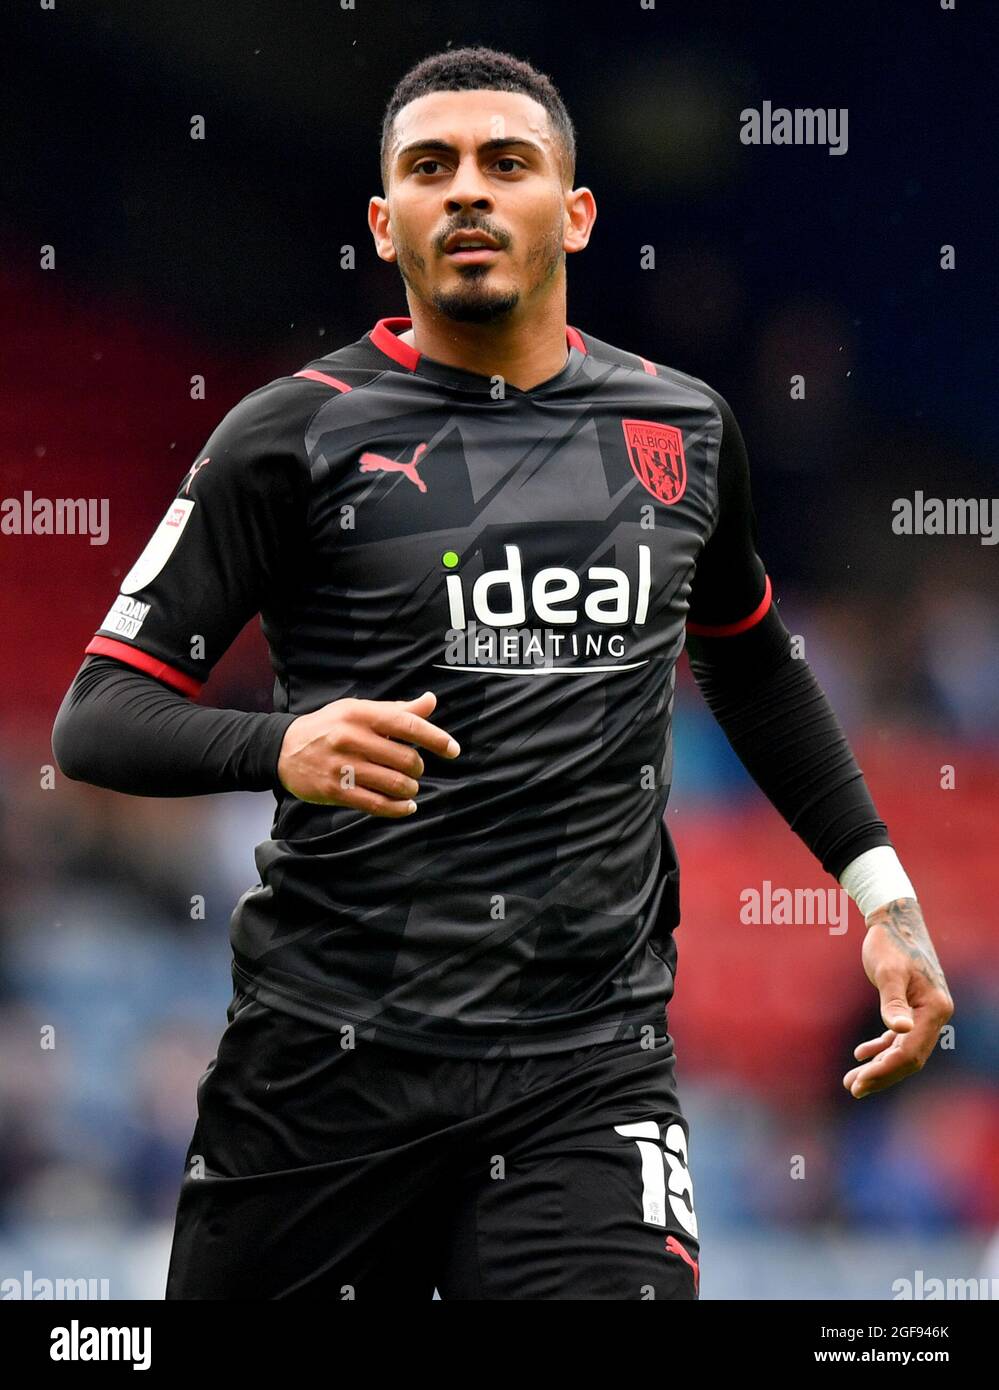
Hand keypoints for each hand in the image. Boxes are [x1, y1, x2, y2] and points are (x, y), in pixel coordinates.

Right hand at [276, 690, 459, 816]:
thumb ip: (396, 709)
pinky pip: (377, 804)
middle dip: (418, 768)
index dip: (435, 738)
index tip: (453, 750)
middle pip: (405, 759)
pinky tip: (406, 806)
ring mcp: (342, 766)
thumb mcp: (358, 710)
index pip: (407, 725)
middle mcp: (351, 738)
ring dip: (410, 789)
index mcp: (360, 714)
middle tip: (415, 769)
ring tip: (409, 787)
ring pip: (394, 784)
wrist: (283, 749)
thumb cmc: (329, 726)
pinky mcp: (336, 791)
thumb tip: (431, 701)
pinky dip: (398, 808)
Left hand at [843, 897, 953, 1098]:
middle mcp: (935, 1014)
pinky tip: (861, 1054)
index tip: (858, 1084)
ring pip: (904, 1050)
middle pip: (910, 1057)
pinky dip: (882, 1047)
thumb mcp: (887, 971)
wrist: (895, 919)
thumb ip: (893, 1002)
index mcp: (934, 1009)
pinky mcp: (914, 1007)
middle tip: (851, 1088)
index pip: (910, 1052)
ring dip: (880, 1065)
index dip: (884, 1071)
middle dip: (881, 1075)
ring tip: (851, 1079)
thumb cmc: (890, 942)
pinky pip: (900, 1037)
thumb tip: (900, 1032)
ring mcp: (926, 1012)